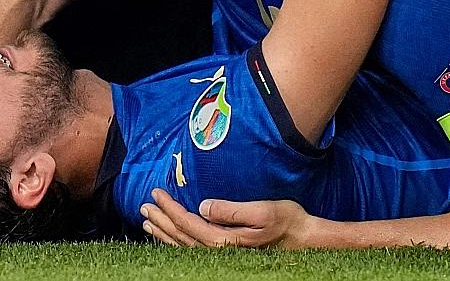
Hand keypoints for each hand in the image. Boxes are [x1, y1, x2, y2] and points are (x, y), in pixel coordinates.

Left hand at [142, 188, 313, 249]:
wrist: (305, 241)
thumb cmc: (286, 222)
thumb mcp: (262, 211)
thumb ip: (231, 210)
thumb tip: (203, 206)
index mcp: (224, 242)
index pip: (188, 223)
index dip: (170, 208)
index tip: (156, 194)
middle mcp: (219, 252)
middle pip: (181, 237)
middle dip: (161, 220)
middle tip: (144, 206)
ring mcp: (222, 256)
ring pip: (184, 247)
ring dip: (164, 233)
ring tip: (148, 222)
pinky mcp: (227, 254)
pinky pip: (193, 251)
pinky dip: (176, 244)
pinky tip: (169, 237)